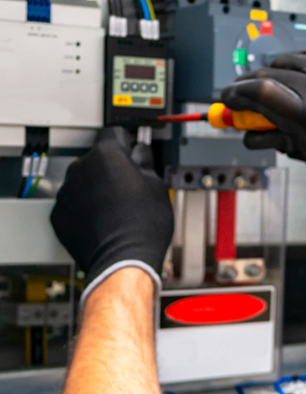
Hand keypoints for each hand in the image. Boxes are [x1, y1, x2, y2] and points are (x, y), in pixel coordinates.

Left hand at [51, 127, 173, 301]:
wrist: (123, 261)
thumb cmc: (142, 227)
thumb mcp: (158, 185)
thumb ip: (145, 162)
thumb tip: (141, 154)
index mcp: (107, 154)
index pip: (114, 132)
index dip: (127, 142)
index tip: (132, 150)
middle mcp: (81, 168)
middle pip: (97, 158)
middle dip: (111, 168)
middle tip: (129, 187)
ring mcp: (67, 192)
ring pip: (83, 181)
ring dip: (95, 188)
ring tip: (116, 208)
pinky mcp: (59, 215)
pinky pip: (72, 204)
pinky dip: (84, 209)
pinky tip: (102, 220)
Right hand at [222, 49, 305, 182]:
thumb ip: (283, 143)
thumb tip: (257, 136)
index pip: (258, 94)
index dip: (234, 96)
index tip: (225, 102)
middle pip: (265, 75)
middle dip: (244, 88)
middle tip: (236, 101)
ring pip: (283, 62)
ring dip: (266, 76)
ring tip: (265, 93)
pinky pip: (305, 55)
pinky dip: (291, 67)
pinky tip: (291, 79)